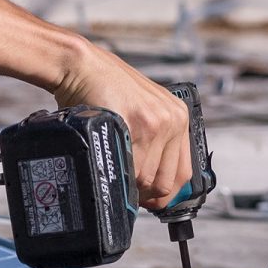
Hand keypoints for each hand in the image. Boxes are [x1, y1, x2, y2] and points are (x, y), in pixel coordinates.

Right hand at [55, 47, 193, 210]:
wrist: (84, 67)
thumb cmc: (107, 91)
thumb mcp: (142, 112)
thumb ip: (154, 143)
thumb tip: (154, 187)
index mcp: (179, 118)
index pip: (183, 173)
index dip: (165, 194)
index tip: (149, 200)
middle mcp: (173, 120)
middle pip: (166, 181)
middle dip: (145, 193)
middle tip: (126, 190)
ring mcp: (157, 122)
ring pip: (147, 178)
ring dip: (129, 182)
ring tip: (115, 169)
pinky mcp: (137, 124)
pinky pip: (132, 166)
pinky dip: (120, 171)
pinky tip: (110, 160)